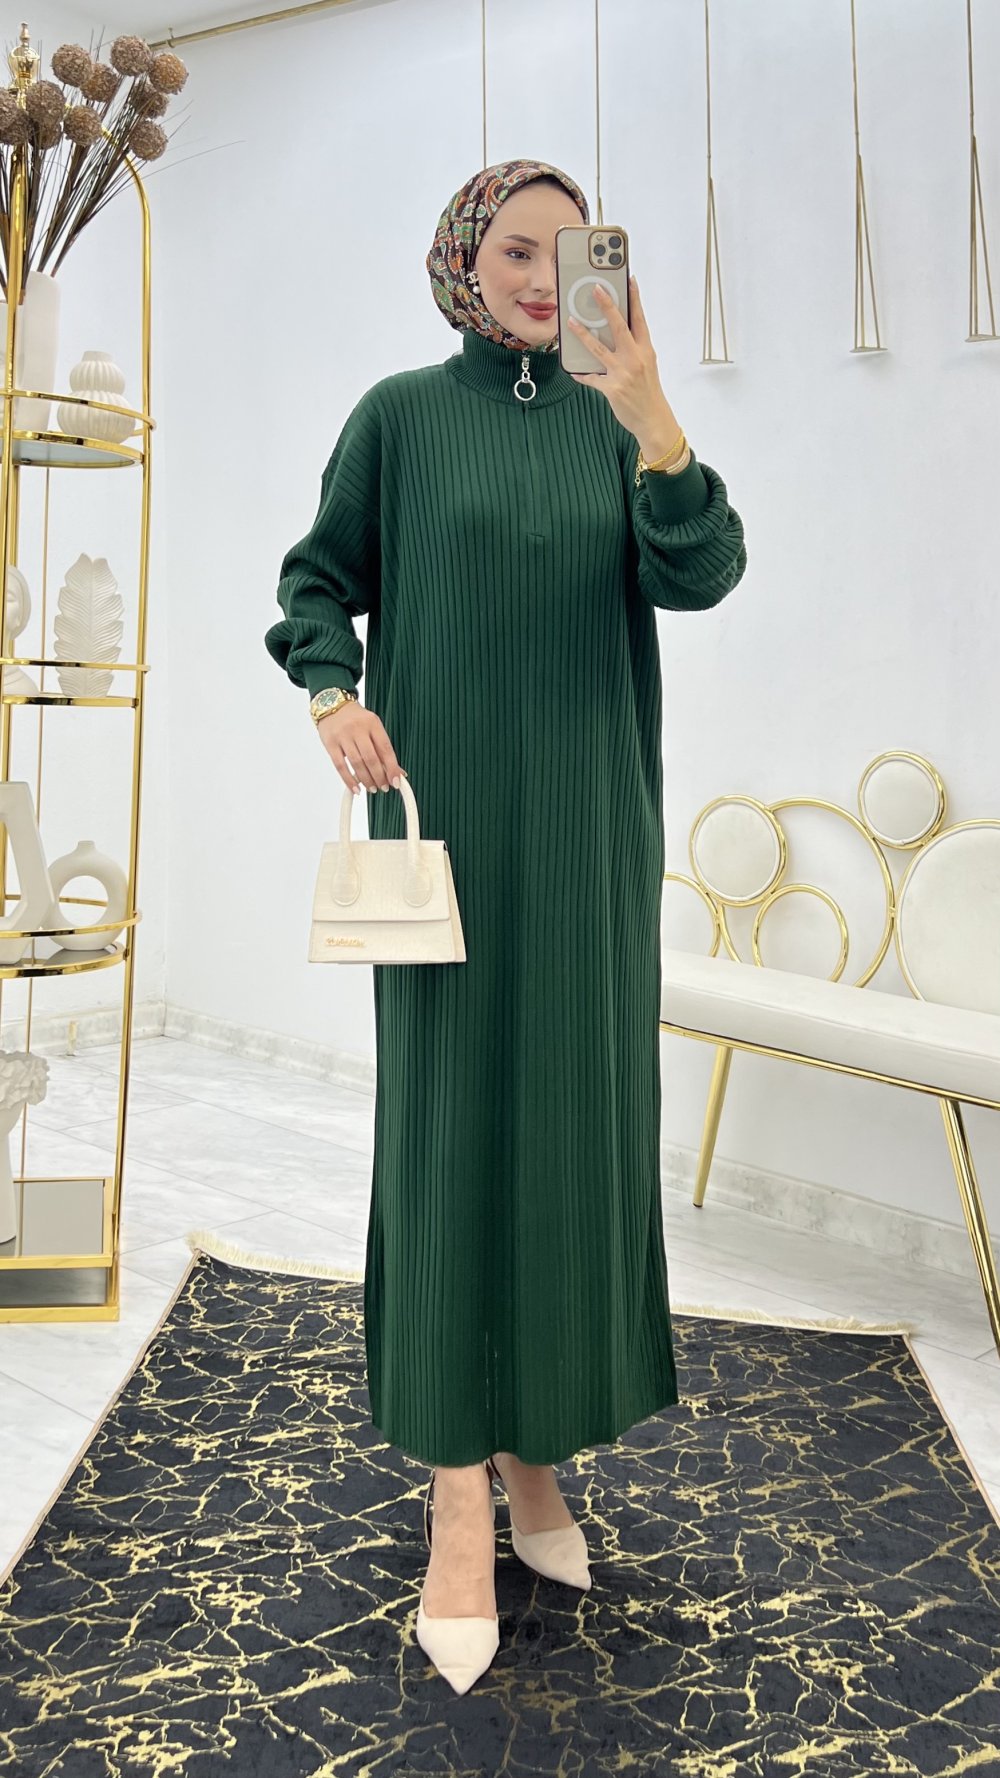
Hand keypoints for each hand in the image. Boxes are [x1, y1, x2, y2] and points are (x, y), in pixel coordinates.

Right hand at [317, 701, 403, 795]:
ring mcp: (343, 736)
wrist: (332, 705)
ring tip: (372, 788)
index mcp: (373, 723)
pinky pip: (340, 766)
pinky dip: (349, 780)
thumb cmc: (355, 719)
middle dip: (379, 776)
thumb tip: (397, 772)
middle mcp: (358, 729)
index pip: (385, 749)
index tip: (396, 781)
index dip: (392, 768)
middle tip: (383, 787)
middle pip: (371, 758)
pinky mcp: (330, 744)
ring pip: (357, 763)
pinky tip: (356, 788)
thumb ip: (383, 748)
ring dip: (366, 780)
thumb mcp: (373, 727)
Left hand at [567, 276, 676, 449]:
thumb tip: (617, 333)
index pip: (640, 319)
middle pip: (619, 326)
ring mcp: (623, 373)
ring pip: (598, 348)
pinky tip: (574, 370)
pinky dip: (582, 374)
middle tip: (596, 289)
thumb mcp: (648, 364)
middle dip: (607, 305)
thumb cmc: (648, 391)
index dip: (634, 298)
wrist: (653, 419)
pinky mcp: (612, 388)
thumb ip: (634, 348)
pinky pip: (591, 377)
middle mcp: (635, 358)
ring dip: (583, 334)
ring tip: (571, 322)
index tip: (629, 279)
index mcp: (646, 350)